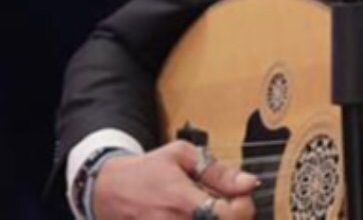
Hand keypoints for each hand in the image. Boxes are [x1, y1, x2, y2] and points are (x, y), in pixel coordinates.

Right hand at [93, 140, 257, 218]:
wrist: (107, 191)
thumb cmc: (146, 170)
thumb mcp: (181, 155)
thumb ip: (218, 171)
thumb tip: (249, 182)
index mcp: (182, 200)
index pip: (229, 215)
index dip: (244, 206)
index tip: (241, 195)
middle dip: (235, 216)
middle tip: (228, 202)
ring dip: (218, 218)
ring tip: (211, 207)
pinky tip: (199, 214)